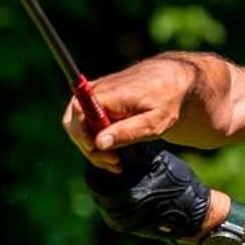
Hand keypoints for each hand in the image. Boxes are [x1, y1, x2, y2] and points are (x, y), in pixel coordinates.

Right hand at [62, 56, 199, 172]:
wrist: (170, 80)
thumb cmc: (165, 100)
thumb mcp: (153, 121)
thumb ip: (126, 132)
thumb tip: (99, 143)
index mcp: (106, 95)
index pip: (78, 116)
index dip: (83, 138)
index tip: (101, 153)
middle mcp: (94, 91)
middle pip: (74, 124)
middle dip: (89, 149)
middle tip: (114, 163)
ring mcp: (93, 95)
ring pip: (78, 127)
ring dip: (92, 148)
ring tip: (115, 162)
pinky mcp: (96, 101)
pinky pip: (86, 124)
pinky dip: (96, 141)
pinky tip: (112, 154)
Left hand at [84, 142, 212, 240]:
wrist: (195, 215)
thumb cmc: (180, 186)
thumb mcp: (157, 162)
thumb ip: (133, 151)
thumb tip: (113, 134)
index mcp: (121, 198)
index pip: (95, 174)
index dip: (100, 157)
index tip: (106, 145)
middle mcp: (115, 214)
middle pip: (96, 185)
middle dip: (102, 168)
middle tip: (111, 153)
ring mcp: (118, 222)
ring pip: (102, 195)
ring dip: (108, 180)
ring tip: (119, 164)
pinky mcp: (123, 225)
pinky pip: (110, 204)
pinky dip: (114, 190)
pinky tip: (126, 179)